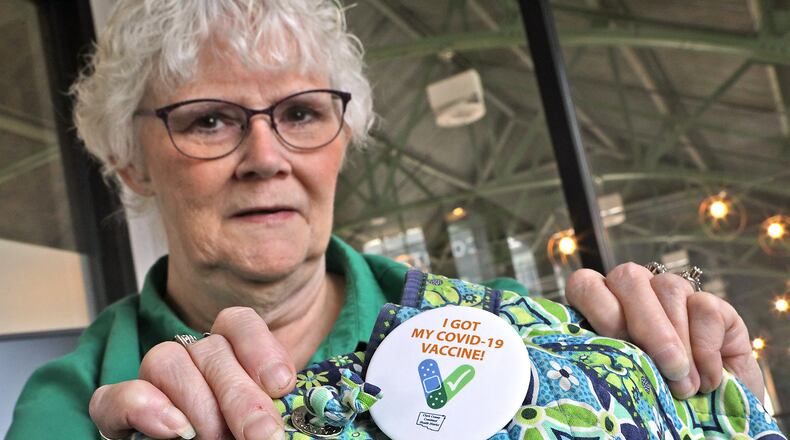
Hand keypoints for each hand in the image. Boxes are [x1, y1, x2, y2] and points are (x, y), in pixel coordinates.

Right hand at [89, 307, 294, 439]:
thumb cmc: (241, 432)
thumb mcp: (260, 420)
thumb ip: (266, 412)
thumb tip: (275, 422)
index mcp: (231, 355)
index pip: (236, 323)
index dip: (259, 347)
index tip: (280, 384)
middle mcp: (191, 360)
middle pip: (210, 349)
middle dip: (240, 396)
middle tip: (263, 433)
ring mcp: (153, 383)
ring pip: (166, 361)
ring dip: (198, 403)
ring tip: (218, 438)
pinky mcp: (117, 413)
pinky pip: (113, 396)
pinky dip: (142, 407)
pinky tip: (176, 430)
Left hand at [565, 263, 762, 400]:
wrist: (715, 419)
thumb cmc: (657, 405)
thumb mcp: (626, 387)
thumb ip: (610, 366)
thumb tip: (601, 366)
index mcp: (602, 307)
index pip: (585, 284)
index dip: (597, 309)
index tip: (615, 351)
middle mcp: (635, 292)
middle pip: (629, 277)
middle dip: (644, 324)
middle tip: (664, 369)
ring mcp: (674, 293)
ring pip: (669, 288)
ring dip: (679, 342)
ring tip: (685, 386)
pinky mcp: (713, 304)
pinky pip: (705, 306)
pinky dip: (705, 347)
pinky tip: (707, 378)